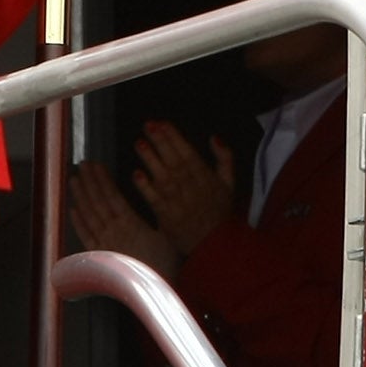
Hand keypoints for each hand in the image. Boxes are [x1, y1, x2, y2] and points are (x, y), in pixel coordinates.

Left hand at [68, 161, 177, 276]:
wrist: (157, 290)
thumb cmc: (167, 261)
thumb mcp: (168, 232)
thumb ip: (157, 211)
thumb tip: (150, 189)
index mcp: (132, 224)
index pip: (112, 196)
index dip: (102, 180)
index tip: (95, 164)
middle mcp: (115, 233)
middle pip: (98, 203)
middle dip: (89, 182)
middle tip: (82, 165)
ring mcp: (105, 245)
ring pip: (89, 217)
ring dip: (81, 197)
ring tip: (74, 180)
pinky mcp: (102, 256)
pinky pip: (86, 237)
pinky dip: (78, 222)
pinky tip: (73, 210)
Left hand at [131, 122, 236, 258]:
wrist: (214, 243)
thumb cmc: (220, 212)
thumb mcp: (230, 183)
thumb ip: (225, 158)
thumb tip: (214, 137)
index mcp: (205, 176)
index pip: (187, 151)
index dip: (174, 136)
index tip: (161, 123)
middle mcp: (190, 185)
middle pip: (173, 159)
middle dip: (160, 141)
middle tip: (147, 126)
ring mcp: (177, 200)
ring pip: (162, 175)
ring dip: (150, 159)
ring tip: (139, 144)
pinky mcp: (166, 215)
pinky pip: (154, 198)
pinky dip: (145, 186)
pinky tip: (136, 174)